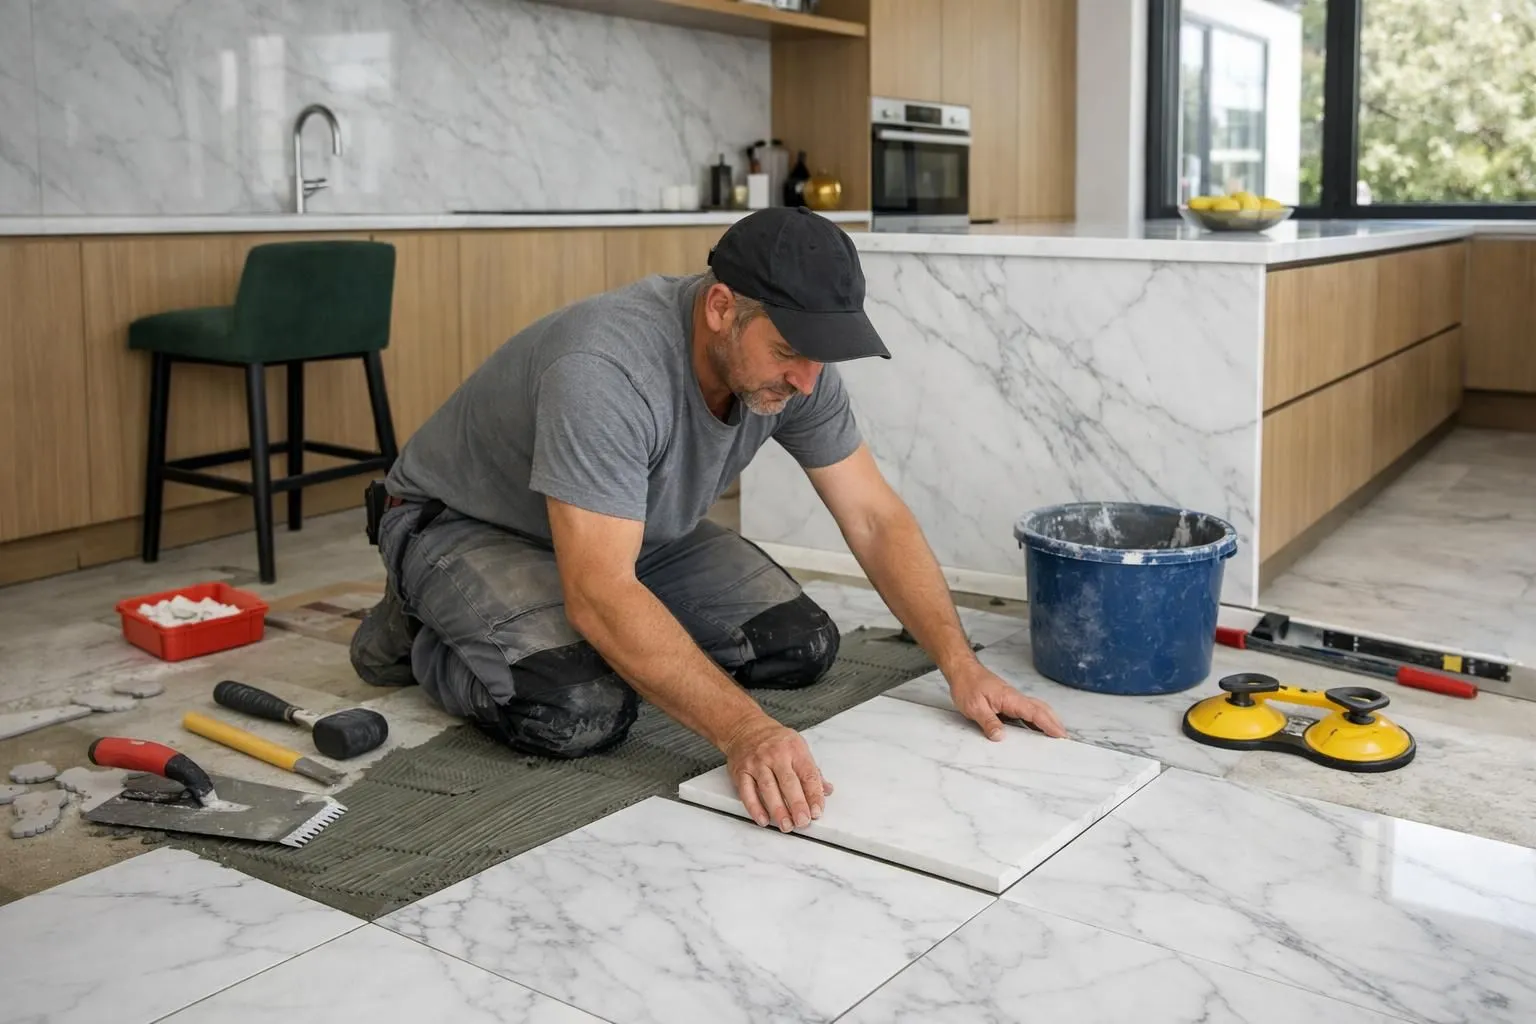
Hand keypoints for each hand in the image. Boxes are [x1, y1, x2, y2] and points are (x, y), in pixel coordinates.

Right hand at [721, 715, 832, 831]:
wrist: (746, 728)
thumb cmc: (775, 740)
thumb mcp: (798, 747)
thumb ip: (812, 771)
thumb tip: (827, 790)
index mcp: (794, 749)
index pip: (808, 774)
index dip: (814, 794)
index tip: (817, 811)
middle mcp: (775, 755)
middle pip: (788, 782)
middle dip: (797, 804)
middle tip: (803, 821)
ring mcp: (757, 763)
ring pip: (768, 788)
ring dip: (778, 810)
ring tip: (786, 825)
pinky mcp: (741, 771)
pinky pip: (747, 792)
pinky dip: (755, 808)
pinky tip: (763, 819)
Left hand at [948, 662, 1066, 740]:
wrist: (962, 670)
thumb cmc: (967, 685)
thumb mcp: (974, 707)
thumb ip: (988, 722)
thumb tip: (1000, 737)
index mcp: (1010, 698)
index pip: (1035, 712)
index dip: (1049, 724)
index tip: (1060, 735)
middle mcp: (1015, 698)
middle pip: (1041, 709)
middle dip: (1054, 722)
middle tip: (1064, 738)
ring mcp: (1012, 699)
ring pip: (1036, 709)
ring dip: (1047, 720)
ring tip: (1055, 736)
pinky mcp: (1007, 702)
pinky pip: (1026, 711)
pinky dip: (1035, 720)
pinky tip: (1035, 730)